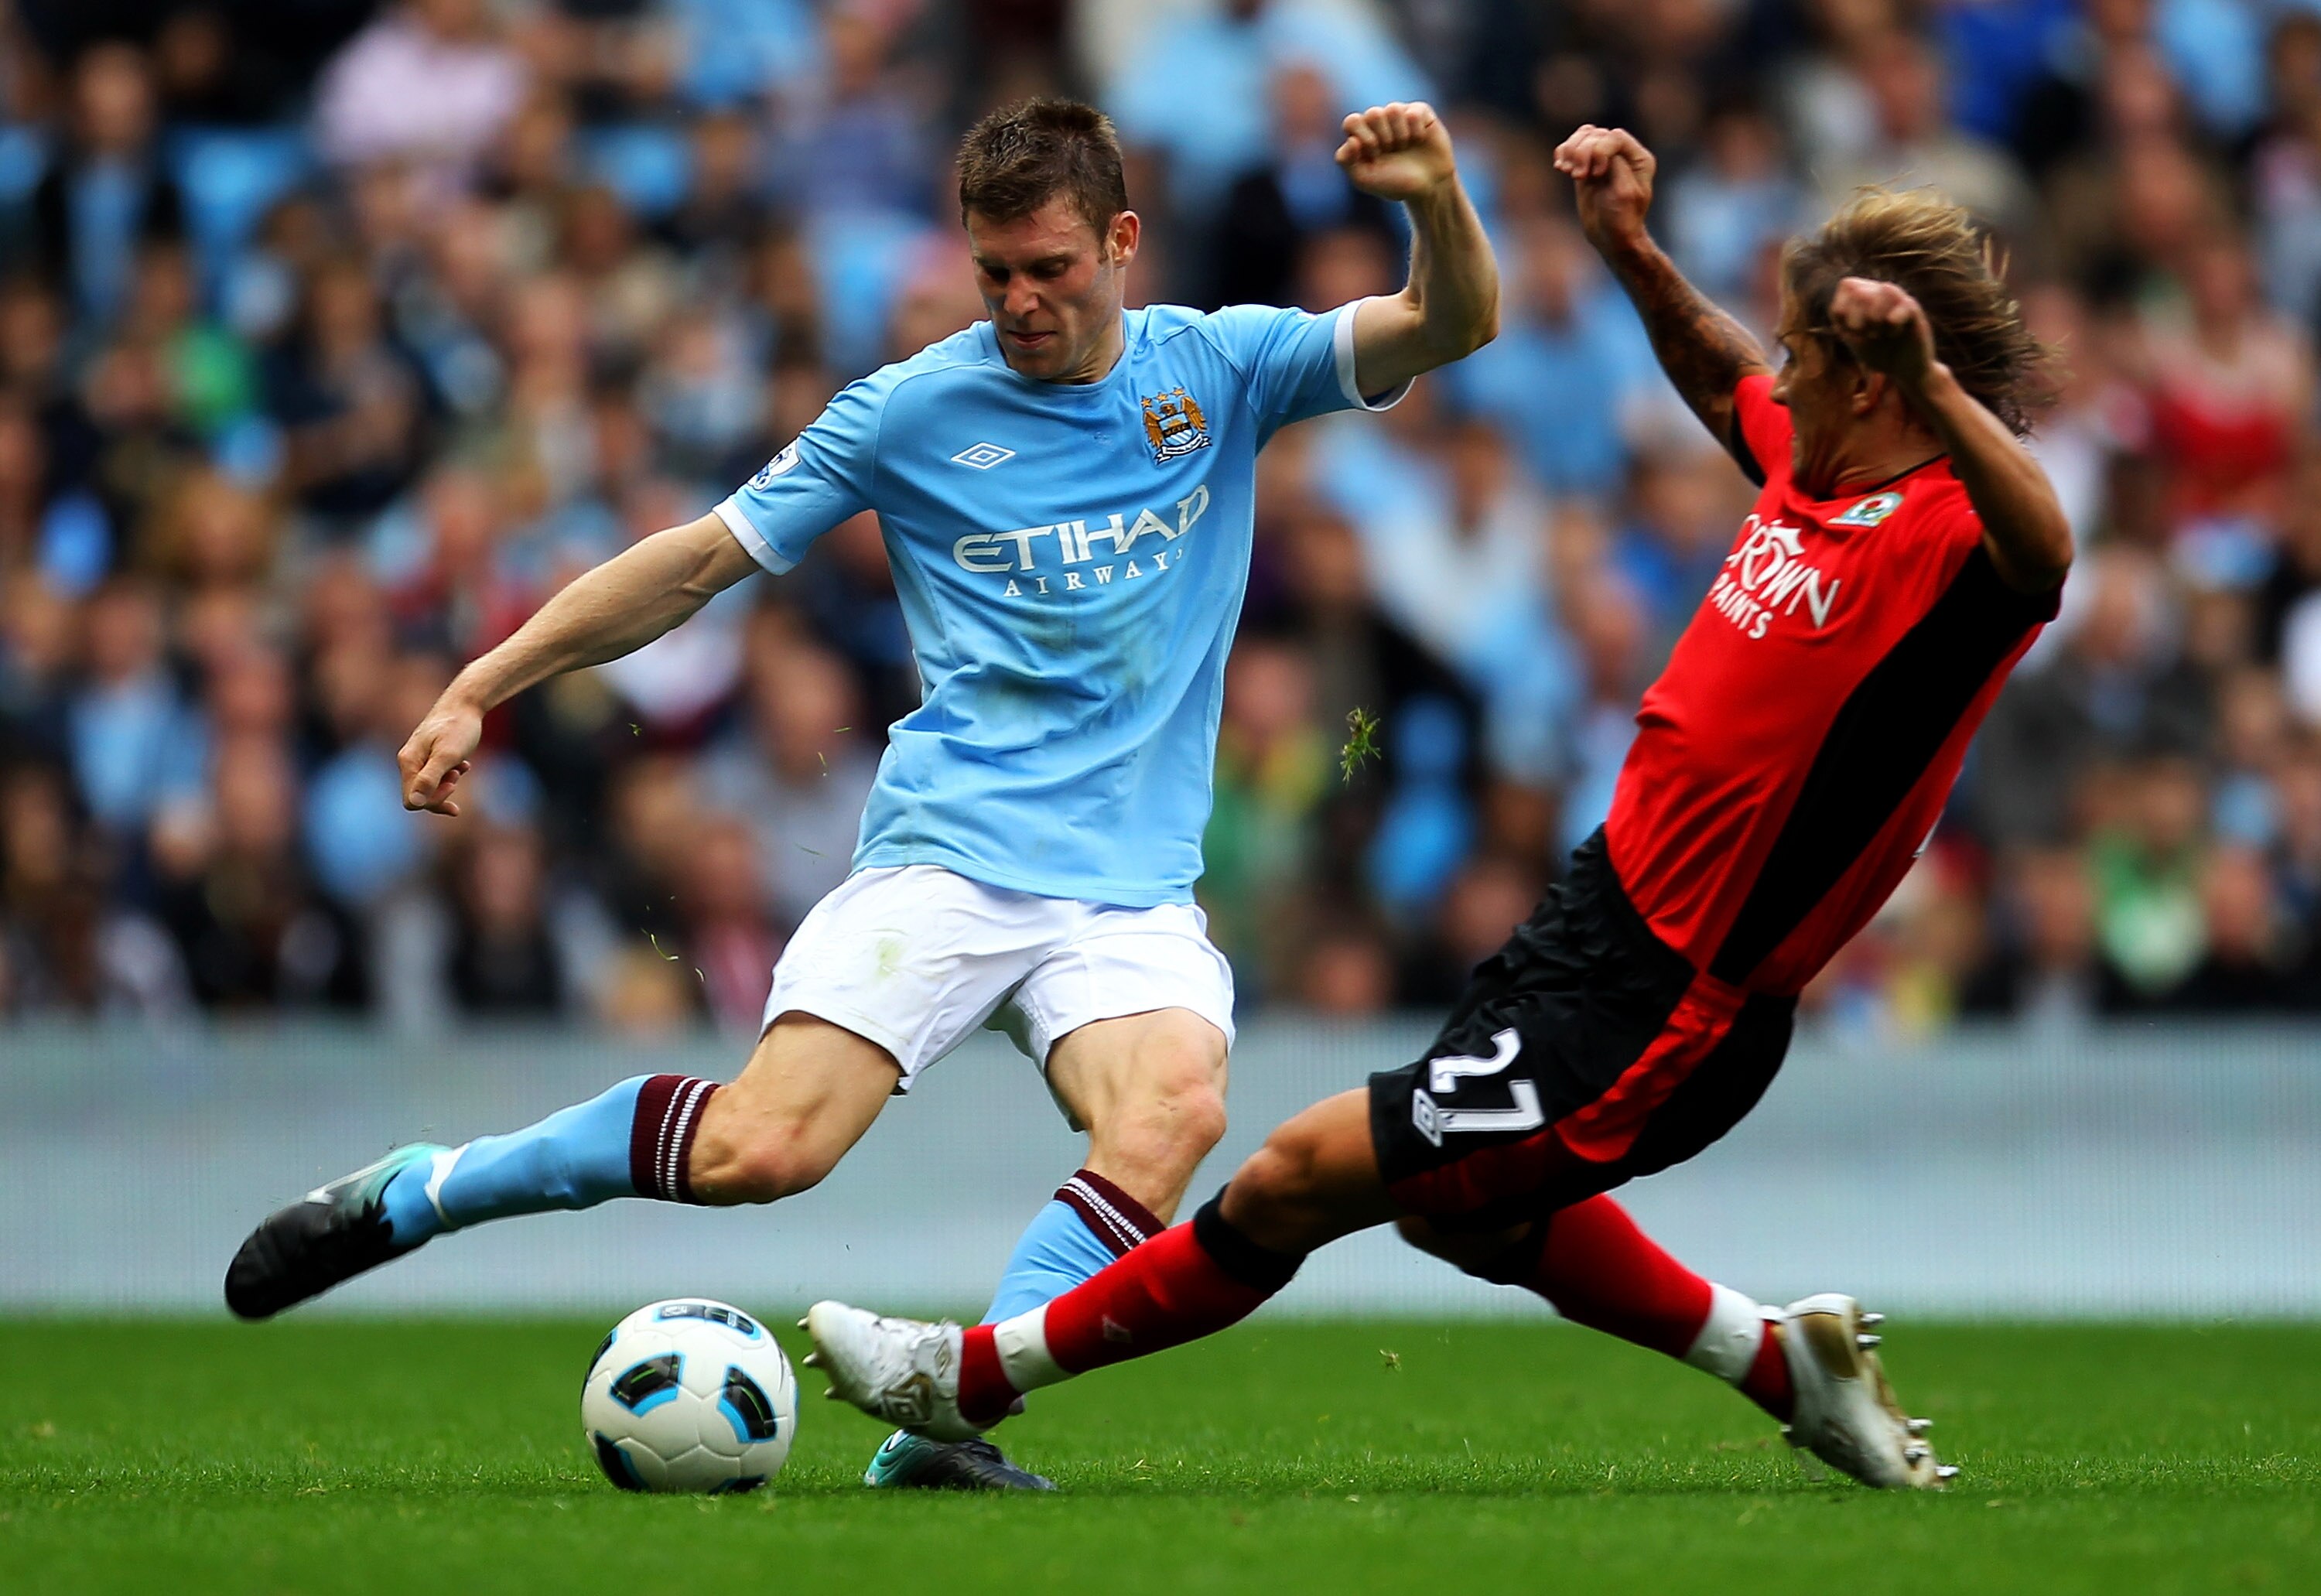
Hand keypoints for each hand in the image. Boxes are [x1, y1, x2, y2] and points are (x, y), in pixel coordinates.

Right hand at [398, 691, 482, 815]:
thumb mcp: (447, 756)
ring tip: (461, 767)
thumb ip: (430, 779)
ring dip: (447, 784)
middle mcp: (409, 761)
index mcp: (408, 762)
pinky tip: (464, 764)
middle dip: (441, 792)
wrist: (465, 704)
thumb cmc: (458, 728)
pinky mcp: (429, 755)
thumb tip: (414, 803)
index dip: (433, 801)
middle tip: (457, 775)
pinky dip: (451, 774)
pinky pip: (437, 776)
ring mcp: (419, 758)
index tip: (453, 786)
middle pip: (420, 796)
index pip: (412, 800)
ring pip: (430, 787)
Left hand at [1336, 102, 1455, 202]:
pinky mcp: (1420, 112)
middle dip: (1383, 137)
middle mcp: (1379, 121)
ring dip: (1399, 135)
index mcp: (1362, 134)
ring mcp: (1399, 115)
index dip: (1363, 138)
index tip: (1374, 155)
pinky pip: (1413, 113)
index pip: (1352, 122)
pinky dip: (1416, 132)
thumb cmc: (1393, 183)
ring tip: (1404, 147)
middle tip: (1391, 151)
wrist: (1427, 186)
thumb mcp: (1364, 179)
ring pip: (1393, 109)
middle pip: (1373, 113)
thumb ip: (1346, 161)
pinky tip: (1419, 141)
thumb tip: (1350, 140)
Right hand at [1553, 125, 1655, 253]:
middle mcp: (1621, 154)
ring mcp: (1603, 159)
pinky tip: (1560, 167)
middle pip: (1596, 134)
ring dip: (1571, 150)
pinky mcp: (1586, 166)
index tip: (1596, 174)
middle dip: (1583, 151)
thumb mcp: (1624, 193)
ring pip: (1583, 136)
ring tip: (1567, 170)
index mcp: (1638, 158)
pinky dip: (1563, 153)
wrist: (1610, 238)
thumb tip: (1598, 148)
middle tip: (1578, 176)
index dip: (1600, 150)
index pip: (1615, 137)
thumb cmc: (1622, 219)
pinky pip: (1572, 147)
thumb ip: (1616, 165)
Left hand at [1829, 276, 1937, 389]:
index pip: (1847, 285)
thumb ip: (1843, 319)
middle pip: (1862, 290)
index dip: (1843, 309)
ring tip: (1880, 333)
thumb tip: (1840, 308)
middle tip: (1867, 334)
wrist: (1904, 370)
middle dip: (1857, 318)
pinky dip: (1893, 321)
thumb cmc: (1877, 352)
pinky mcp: (1916, 312)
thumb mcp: (1853, 336)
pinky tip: (1894, 333)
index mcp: (1866, 295)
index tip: (1849, 330)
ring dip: (1875, 317)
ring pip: (1885, 290)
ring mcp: (1901, 300)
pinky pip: (1905, 305)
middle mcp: (1884, 293)